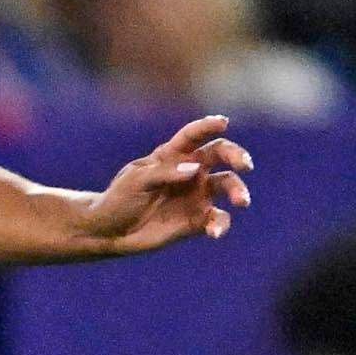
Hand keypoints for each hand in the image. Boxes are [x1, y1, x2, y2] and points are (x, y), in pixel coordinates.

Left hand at [79, 116, 251, 253]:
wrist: (110, 232)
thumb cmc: (119, 199)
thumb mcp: (136, 181)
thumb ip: (164, 173)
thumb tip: (196, 168)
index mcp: (172, 155)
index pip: (194, 135)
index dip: (208, 126)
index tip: (223, 122)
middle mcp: (190, 172)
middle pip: (220, 156)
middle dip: (236, 156)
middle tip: (245, 165)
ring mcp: (196, 195)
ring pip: (227, 186)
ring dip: (238, 191)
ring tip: (242, 200)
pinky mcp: (197, 220)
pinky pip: (216, 219)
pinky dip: (220, 224)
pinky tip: (215, 232)